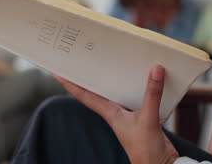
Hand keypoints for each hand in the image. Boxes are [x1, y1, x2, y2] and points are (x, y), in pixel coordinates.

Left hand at [53, 65, 178, 163]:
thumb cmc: (146, 150)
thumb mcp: (148, 119)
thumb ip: (152, 94)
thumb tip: (155, 70)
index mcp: (110, 113)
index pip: (84, 95)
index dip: (69, 84)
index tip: (56, 73)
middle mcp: (116, 112)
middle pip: (97, 90)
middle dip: (87, 77)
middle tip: (77, 61)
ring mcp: (127, 113)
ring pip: (116, 91)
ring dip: (112, 79)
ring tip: (106, 63)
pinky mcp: (141, 115)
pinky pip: (135, 95)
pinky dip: (136, 86)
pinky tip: (142, 79)